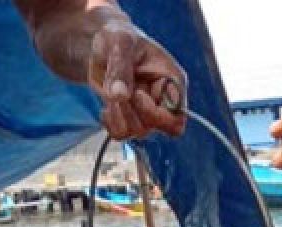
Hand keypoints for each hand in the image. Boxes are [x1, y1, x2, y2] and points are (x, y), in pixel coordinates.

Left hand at [89, 18, 187, 138]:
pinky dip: (110, 124)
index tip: (136, 94)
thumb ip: (120, 68)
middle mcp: (164, 101)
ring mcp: (147, 111)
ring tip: (109, 95)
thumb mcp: (120, 44)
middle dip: (132, 113)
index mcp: (173, 83)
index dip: (155, 115)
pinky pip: (122, 134)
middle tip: (117, 92)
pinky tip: (106, 107)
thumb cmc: (119, 37)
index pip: (176, 119)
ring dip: (119, 117)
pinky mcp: (130, 116)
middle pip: (156, 129)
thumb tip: (119, 96)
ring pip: (137, 133)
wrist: (104, 45)